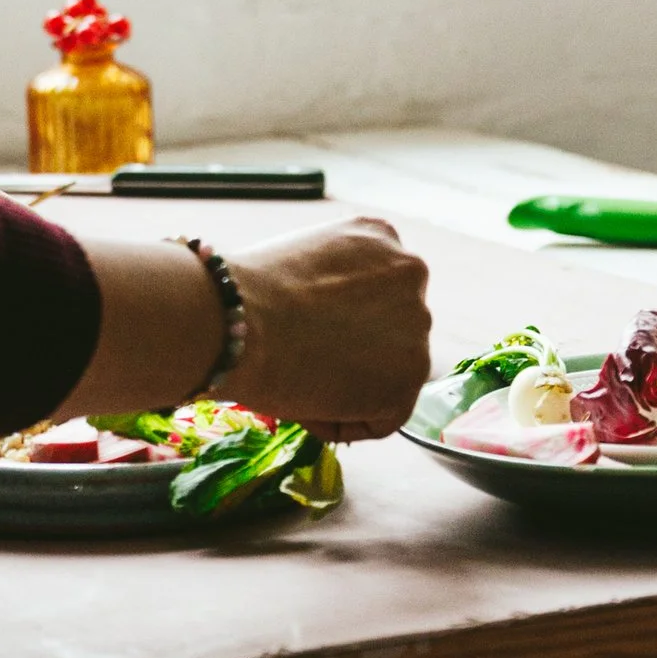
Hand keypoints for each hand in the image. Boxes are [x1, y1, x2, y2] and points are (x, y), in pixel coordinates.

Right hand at [225, 215, 432, 441]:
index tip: (305, 334)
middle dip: (351, 351)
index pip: (375, 290)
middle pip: (389, 330)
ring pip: (388, 374)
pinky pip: (382, 416)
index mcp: (380, 235)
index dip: (338, 322)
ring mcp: (417, 322)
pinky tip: (308, 403)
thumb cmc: (244, 296)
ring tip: (300, 381)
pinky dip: (346, 422)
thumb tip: (327, 322)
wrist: (240, 322)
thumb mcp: (299, 261)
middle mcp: (410, 271)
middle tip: (303, 362)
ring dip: (349, 389)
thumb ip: (332, 284)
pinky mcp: (410, 374)